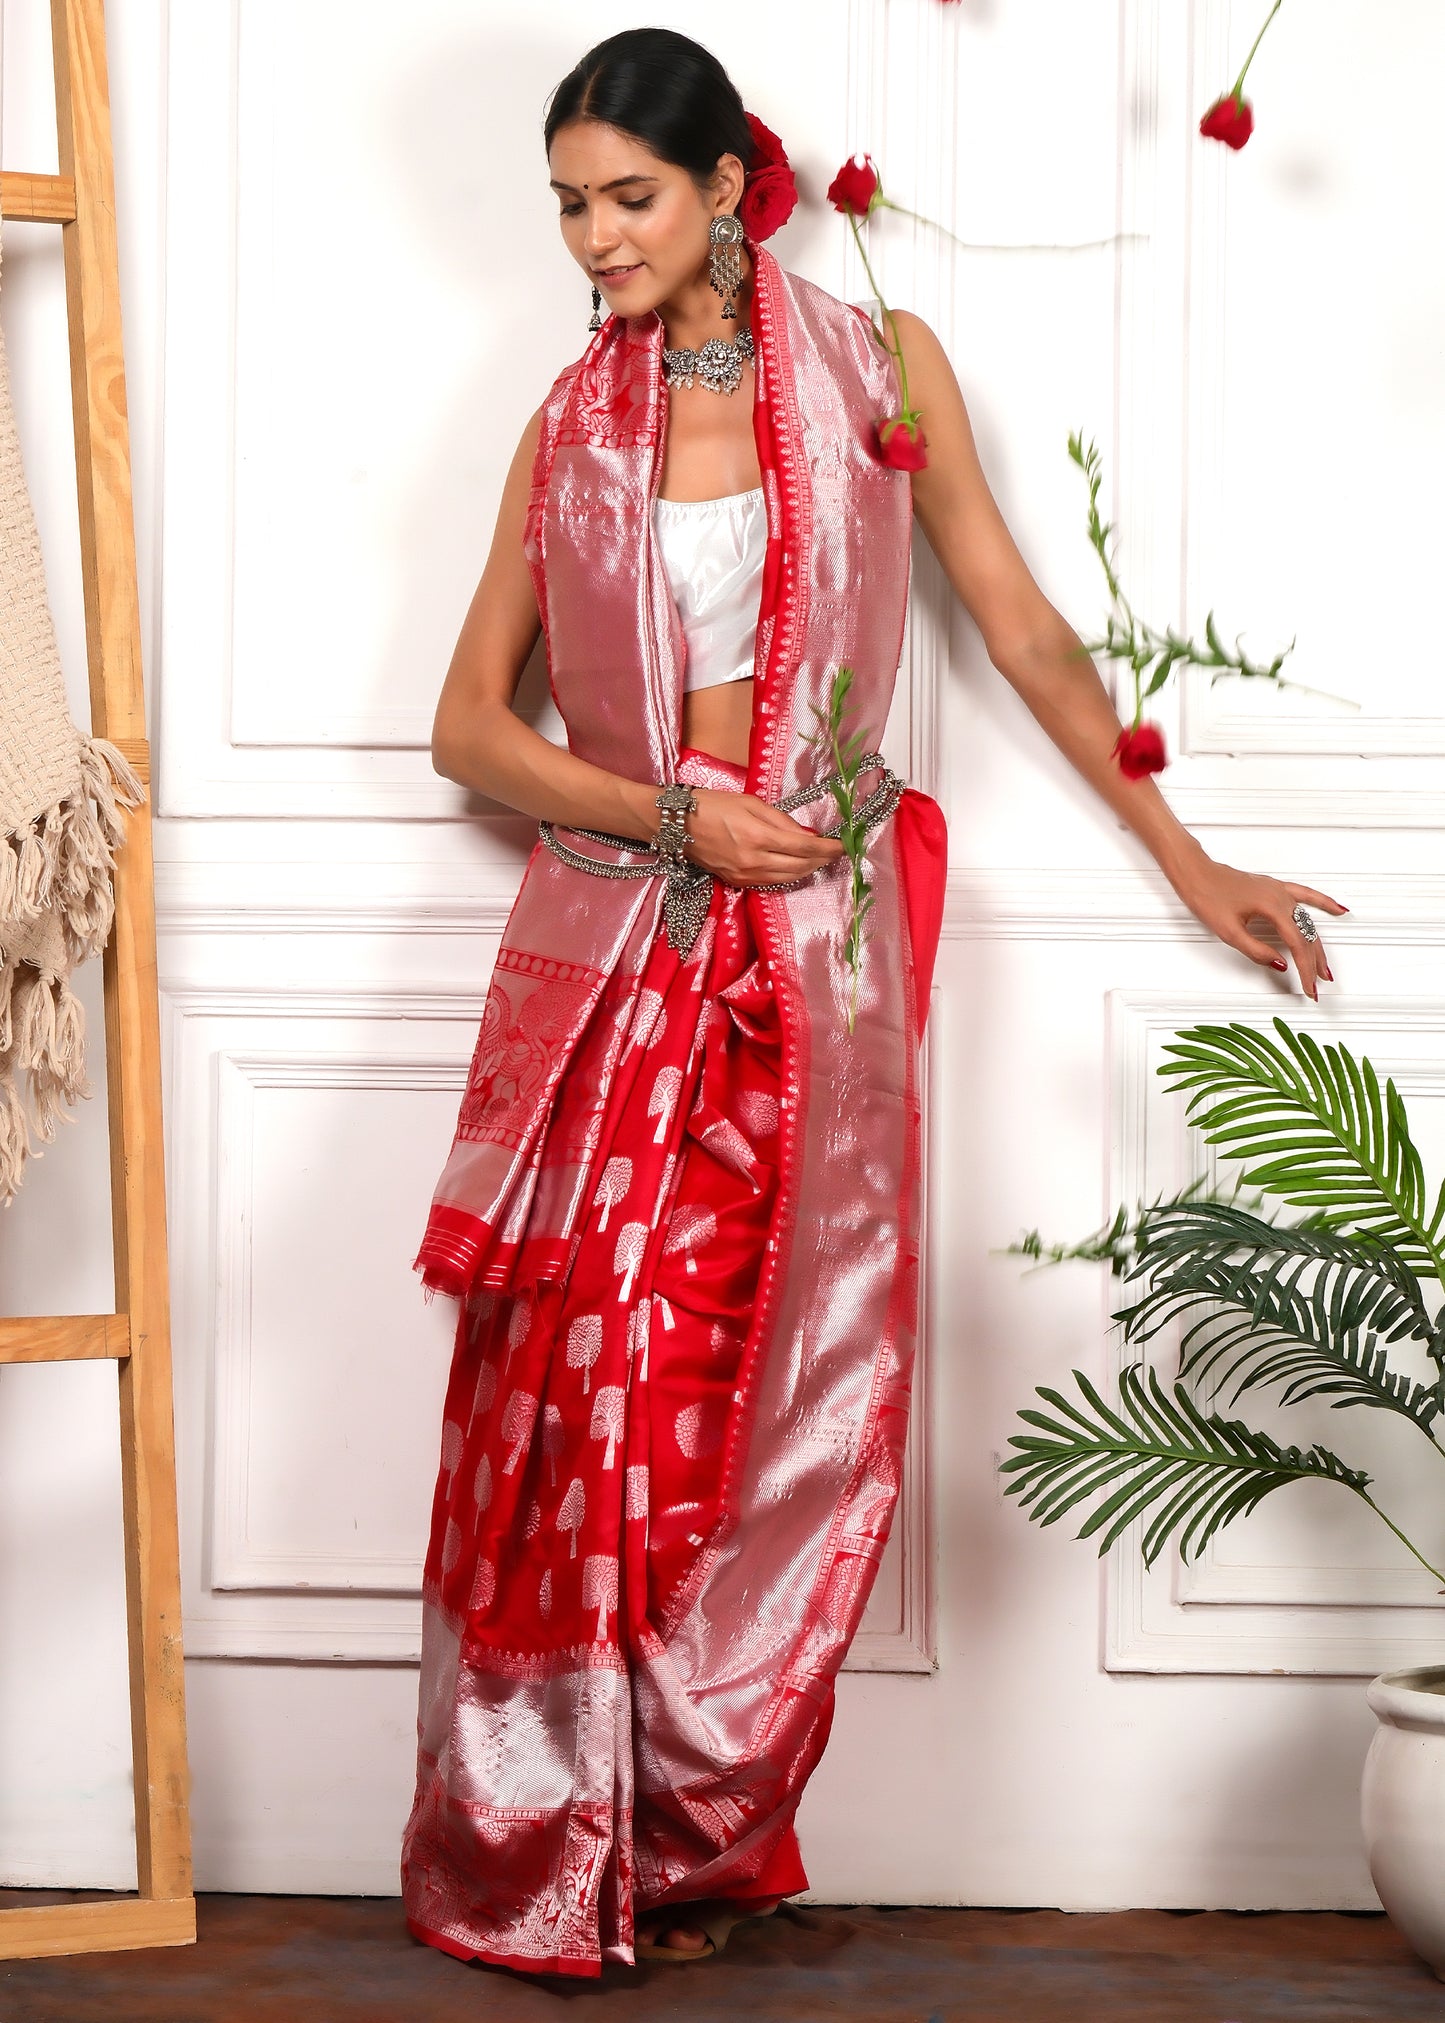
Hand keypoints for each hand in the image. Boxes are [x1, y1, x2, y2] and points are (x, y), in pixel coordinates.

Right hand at [685, 787, 844, 887]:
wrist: (677, 825)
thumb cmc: (713, 805)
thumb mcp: (750, 802)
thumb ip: (781, 820)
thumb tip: (806, 834)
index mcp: (758, 836)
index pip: (804, 847)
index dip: (827, 848)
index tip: (843, 845)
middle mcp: (753, 861)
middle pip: (800, 867)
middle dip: (821, 860)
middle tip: (835, 852)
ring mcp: (745, 875)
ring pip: (788, 878)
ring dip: (807, 869)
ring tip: (820, 859)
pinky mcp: (737, 882)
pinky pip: (772, 882)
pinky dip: (789, 875)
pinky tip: (795, 866)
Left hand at [1170, 855, 1346, 1001]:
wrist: (1196, 873)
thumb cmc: (1207, 896)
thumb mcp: (1229, 932)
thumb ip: (1256, 951)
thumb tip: (1280, 964)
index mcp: (1273, 908)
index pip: (1297, 946)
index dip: (1305, 970)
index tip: (1309, 988)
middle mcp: (1282, 898)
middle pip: (1307, 936)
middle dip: (1314, 963)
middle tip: (1318, 985)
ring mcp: (1280, 892)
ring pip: (1308, 921)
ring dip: (1318, 944)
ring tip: (1325, 966)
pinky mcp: (1275, 888)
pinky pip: (1307, 896)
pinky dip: (1324, 904)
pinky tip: (1339, 910)